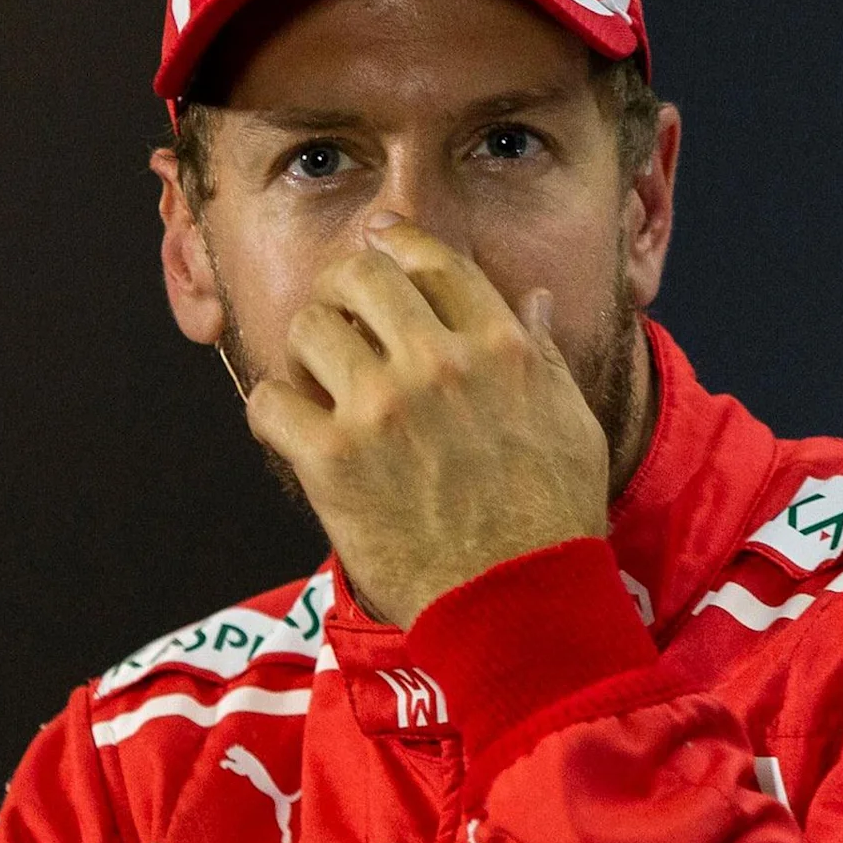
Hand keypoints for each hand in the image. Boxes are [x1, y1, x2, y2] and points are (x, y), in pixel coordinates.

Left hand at [247, 216, 612, 627]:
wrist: (518, 602)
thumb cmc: (553, 519)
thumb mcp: (572, 422)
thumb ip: (542, 354)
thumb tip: (531, 299)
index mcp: (501, 349)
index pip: (434, 260)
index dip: (396, 241)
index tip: (378, 240)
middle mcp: (438, 364)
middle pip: (360, 276)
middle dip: (341, 287)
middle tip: (337, 312)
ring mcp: (380, 409)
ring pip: (308, 329)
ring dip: (306, 348)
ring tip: (316, 378)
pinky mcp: (332, 460)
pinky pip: (270, 401)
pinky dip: (275, 410)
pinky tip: (294, 428)